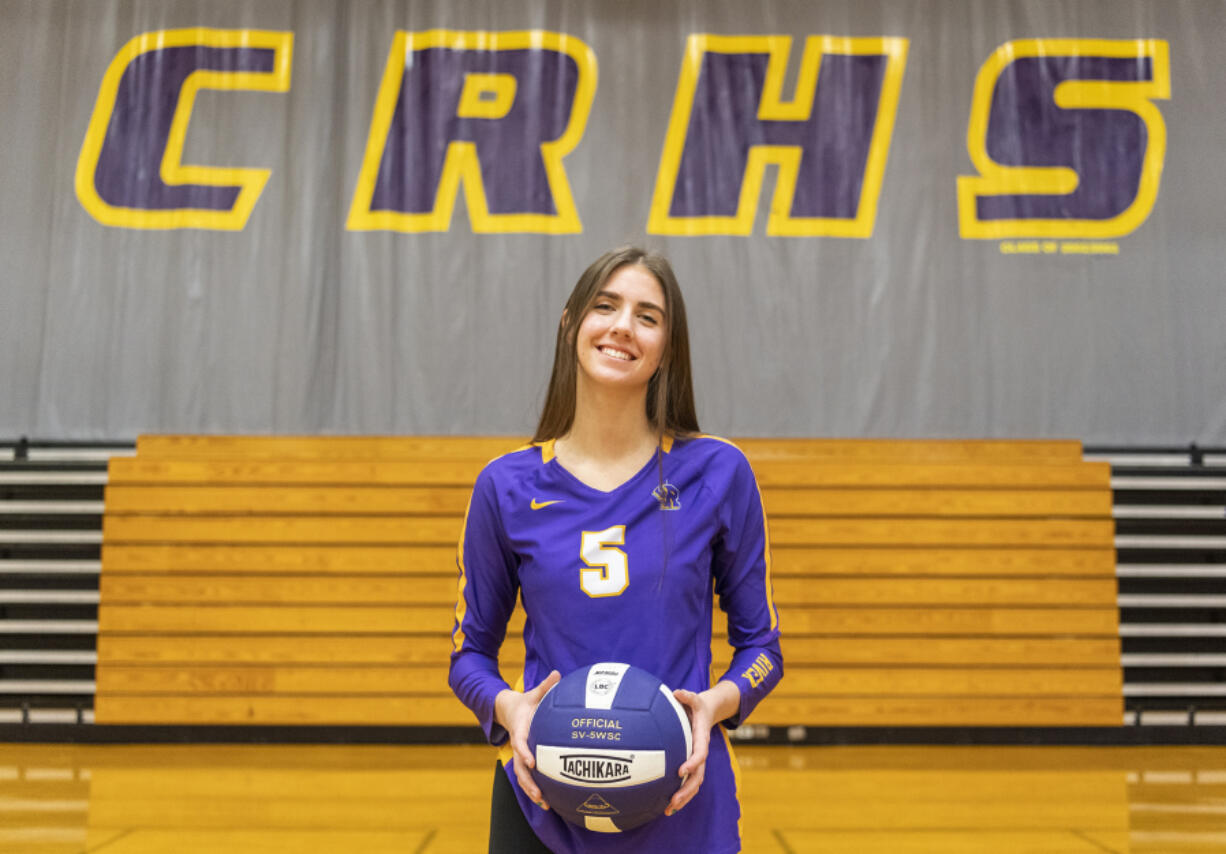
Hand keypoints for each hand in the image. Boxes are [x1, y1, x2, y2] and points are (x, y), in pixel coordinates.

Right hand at [495, 670, 560, 809]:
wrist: (509, 710)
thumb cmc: (526, 702)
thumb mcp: (534, 693)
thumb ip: (545, 686)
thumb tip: (557, 673)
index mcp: (519, 729)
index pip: (520, 743)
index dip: (524, 752)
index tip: (532, 762)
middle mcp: (518, 745)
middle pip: (519, 767)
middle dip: (528, 782)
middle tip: (539, 794)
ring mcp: (520, 754)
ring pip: (522, 776)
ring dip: (531, 791)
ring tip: (545, 804)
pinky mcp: (524, 760)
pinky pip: (527, 777)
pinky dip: (535, 789)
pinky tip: (548, 803)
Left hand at [666, 681, 739, 816]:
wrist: (706, 713)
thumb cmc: (697, 706)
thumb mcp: (695, 698)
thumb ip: (688, 696)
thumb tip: (678, 692)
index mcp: (702, 739)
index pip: (700, 754)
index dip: (692, 763)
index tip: (680, 770)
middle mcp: (701, 754)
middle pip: (698, 777)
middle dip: (686, 791)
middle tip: (673, 801)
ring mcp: (697, 762)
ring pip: (694, 784)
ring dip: (683, 798)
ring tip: (669, 810)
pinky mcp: (691, 766)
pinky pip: (688, 783)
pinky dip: (680, 795)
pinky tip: (665, 806)